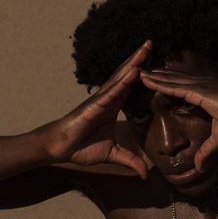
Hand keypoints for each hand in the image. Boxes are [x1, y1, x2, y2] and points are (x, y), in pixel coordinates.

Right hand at [39, 41, 152, 177]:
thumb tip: (145, 174)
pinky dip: (123, 81)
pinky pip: (111, 91)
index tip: (157, 61)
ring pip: (120, 77)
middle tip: (153, 43)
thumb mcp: (113, 155)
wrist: (60, 149)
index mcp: (114, 106)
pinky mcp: (93, 105)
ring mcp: (101, 99)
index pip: (132, 86)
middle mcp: (108, 98)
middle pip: (127, 75)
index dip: (144, 74)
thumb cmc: (82, 147)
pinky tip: (134, 70)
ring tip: (146, 48)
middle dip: (140, 59)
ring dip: (134, 62)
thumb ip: (130, 160)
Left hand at [138, 68, 217, 172]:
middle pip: (173, 79)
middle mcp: (202, 85)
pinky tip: (147, 80)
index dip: (166, 82)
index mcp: (205, 93)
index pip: (180, 85)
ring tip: (138, 72)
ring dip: (153, 76)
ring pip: (171, 80)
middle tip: (140, 71)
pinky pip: (175, 87)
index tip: (153, 79)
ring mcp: (201, 86)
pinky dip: (160, 83)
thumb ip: (206, 151)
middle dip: (156, 75)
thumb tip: (199, 167)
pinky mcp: (201, 91)